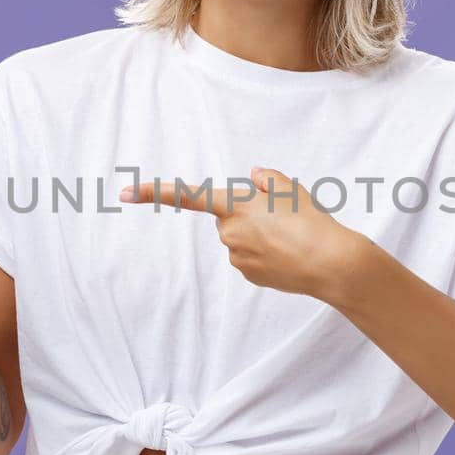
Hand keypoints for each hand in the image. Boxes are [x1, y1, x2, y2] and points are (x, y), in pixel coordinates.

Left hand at [119, 165, 367, 299]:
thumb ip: (266, 178)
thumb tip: (253, 178)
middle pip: (229, 218)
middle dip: (247, 214)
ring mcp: (237, 257)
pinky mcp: (249, 275)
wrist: (330, 262)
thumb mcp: (291, 187)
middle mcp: (229, 232)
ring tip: (290, 236)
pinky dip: (267, 254)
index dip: (154, 192)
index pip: (188, 196)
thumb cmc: (311, 220)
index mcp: (235, 205)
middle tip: (281, 216)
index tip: (123, 193)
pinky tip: (288, 254)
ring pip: (241, 239)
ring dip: (259, 235)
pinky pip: (251, 258)